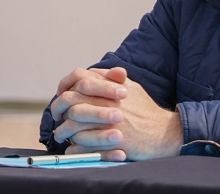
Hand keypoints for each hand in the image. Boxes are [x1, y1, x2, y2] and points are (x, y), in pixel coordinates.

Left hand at [47, 66, 180, 160]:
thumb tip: (90, 72)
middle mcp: (105, 103)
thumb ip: (110, 78)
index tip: (61, 95)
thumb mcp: (131, 86)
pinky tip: (71, 147)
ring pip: (73, 125)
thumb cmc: (146, 109)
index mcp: (109, 87)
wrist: (163, 133)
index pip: (78, 79)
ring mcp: (106, 124)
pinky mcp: (109, 143)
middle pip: (71, 101)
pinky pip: (83, 145)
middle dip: (59, 108)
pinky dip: (74, 147)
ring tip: (61, 134)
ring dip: (64, 130)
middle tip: (56, 116)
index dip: (65, 86)